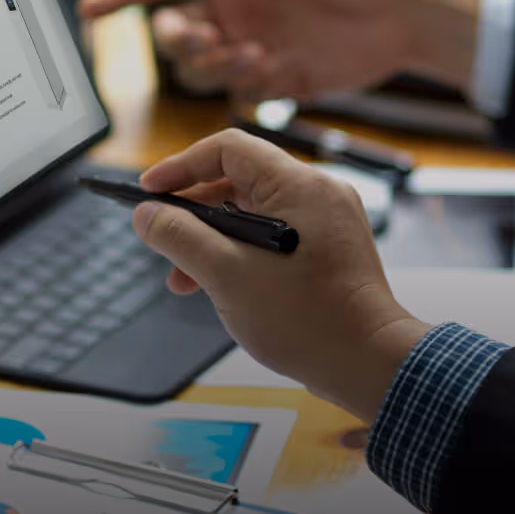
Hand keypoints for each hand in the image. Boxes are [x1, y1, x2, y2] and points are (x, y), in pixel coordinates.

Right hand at [78, 0, 479, 102]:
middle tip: (211, 41)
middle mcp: (233, 8)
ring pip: (200, 69)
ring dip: (214, 66)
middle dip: (180, 42)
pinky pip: (238, 91)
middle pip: (173, 33)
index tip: (89, 9)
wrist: (405, 13)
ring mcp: (250, 44)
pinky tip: (277, 66)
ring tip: (253, 55)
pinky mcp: (274, 77)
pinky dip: (246, 84)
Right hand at [130, 129, 430, 420]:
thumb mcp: (226, 274)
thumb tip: (146, 215)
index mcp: (299, 186)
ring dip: (214, 240)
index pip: (229, 149)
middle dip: (194, 213)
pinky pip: (275, 237)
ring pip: (255, 214)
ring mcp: (329, 224)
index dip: (181, 166)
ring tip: (184, 280)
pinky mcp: (330, 252)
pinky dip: (242, 254)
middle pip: (240, 181)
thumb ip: (180, 237)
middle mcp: (319, 194)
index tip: (149, 191)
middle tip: (161, 240)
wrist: (368, 364)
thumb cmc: (306, 320)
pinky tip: (222, 287)